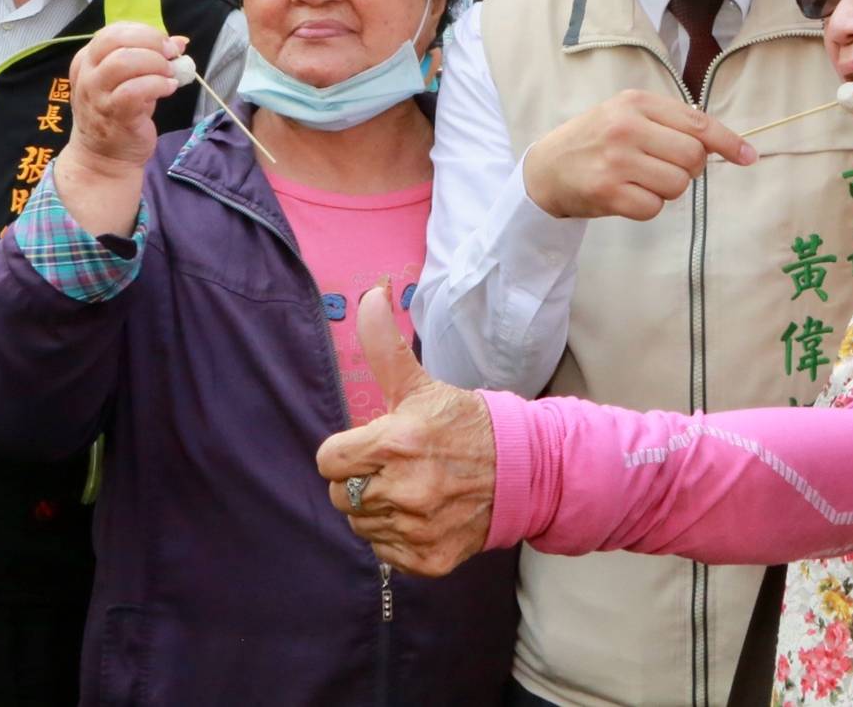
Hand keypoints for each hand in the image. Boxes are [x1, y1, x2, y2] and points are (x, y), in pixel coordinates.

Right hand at [63, 24, 184, 173]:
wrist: (104, 157)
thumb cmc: (119, 113)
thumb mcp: (131, 80)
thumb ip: (151, 58)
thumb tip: (179, 41)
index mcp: (87, 60)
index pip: (112, 31)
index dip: (144, 32)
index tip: (165, 43)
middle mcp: (87, 74)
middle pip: (115, 39)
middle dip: (150, 41)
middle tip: (170, 54)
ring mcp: (97, 95)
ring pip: (123, 62)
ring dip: (155, 63)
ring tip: (169, 74)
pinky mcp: (113, 114)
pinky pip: (135, 90)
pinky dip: (158, 85)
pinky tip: (168, 89)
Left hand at [316, 285, 497, 576]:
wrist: (524, 471)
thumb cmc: (465, 424)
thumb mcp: (421, 385)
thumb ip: (383, 344)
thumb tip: (371, 292)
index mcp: (396, 443)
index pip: (329, 461)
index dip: (345, 452)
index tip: (370, 446)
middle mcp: (404, 489)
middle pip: (340, 496)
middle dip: (361, 480)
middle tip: (394, 467)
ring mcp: (416, 529)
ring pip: (361, 525)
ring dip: (378, 509)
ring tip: (412, 489)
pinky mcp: (427, 560)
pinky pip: (384, 552)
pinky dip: (398, 537)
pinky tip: (423, 515)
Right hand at [522, 89, 755, 221]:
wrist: (547, 167)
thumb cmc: (597, 139)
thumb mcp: (628, 114)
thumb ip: (671, 121)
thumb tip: (722, 141)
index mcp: (636, 102)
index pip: (698, 123)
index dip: (729, 142)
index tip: (748, 157)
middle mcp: (626, 127)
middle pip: (693, 157)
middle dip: (689, 168)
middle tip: (665, 167)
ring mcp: (616, 160)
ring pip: (677, 185)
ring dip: (667, 189)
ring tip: (641, 179)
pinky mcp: (607, 192)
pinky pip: (654, 208)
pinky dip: (648, 206)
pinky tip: (627, 194)